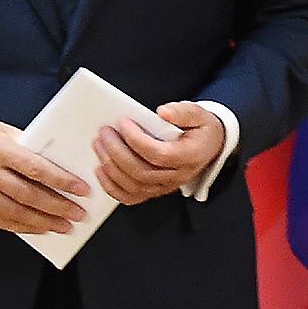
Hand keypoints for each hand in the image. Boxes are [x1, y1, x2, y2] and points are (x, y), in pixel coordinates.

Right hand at [0, 114, 88, 234]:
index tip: (81, 189)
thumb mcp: (0, 129)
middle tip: (78, 213)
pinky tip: (39, 228)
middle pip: (27, 195)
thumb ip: (26, 145)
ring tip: (64, 226)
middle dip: (57, 207)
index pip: (35, 168)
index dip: (61, 181)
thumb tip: (58, 162)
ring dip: (43, 222)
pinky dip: (21, 227)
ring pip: (14, 213)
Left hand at [92, 101, 225, 205]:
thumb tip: (163, 112)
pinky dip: (111, 186)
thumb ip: (183, 112)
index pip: (159, 154)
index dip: (137, 140)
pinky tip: (100, 169)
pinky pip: (129, 196)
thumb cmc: (200, 130)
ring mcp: (164, 187)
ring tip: (99, 145)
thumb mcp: (199, 114)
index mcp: (190, 157)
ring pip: (133, 185)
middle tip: (104, 133)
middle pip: (141, 171)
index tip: (122, 123)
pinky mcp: (153, 191)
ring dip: (111, 166)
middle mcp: (177, 176)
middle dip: (117, 151)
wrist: (208, 147)